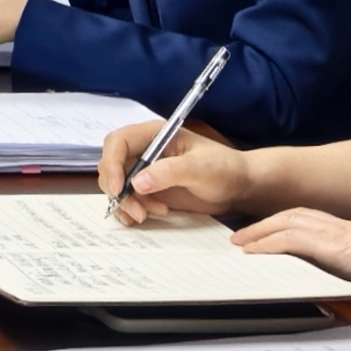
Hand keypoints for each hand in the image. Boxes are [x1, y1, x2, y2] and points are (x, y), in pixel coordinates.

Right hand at [100, 121, 254, 221]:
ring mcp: (145, 170)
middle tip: (136, 210)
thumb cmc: (225, 168)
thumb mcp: (200, 168)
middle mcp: (145, 150)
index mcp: (154, 135)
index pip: (118, 142)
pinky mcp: (149, 188)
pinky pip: (127, 198)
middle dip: (117, 188)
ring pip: (117, 184)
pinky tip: (146, 216)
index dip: (112, 163)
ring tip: (146, 214)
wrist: (239, 186)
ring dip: (125, 202)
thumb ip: (169, 172)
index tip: (120, 188)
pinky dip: (129, 209)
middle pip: (112, 164)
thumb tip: (136, 182)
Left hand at [231, 207, 350, 297]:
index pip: (314, 221)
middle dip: (266, 224)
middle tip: (242, 236)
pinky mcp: (332, 246)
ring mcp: (336, 234)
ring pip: (286, 223)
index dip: (289, 224)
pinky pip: (290, 240)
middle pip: (294, 216)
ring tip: (239, 243)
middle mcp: (342, 227)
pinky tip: (251, 252)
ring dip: (259, 231)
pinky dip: (267, 243)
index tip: (271, 232)